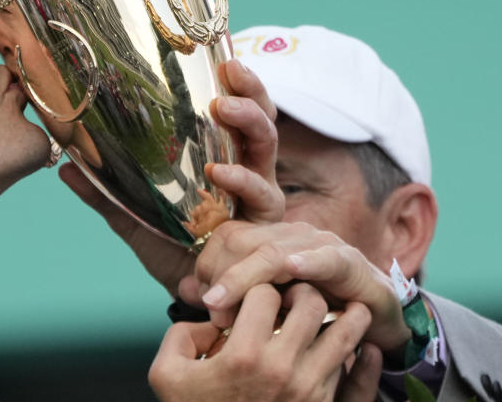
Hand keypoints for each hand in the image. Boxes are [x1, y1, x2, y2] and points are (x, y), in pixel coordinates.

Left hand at [58, 60, 283, 295]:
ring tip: (224, 109)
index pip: (233, 113)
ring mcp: (260, 199)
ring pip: (268, 151)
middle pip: (259, 122)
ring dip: (251, 125)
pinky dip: (244, 182)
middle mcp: (247, 173)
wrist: (193, 300)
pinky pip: (262, 199)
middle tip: (231, 70)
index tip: (218, 55)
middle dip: (249, 92)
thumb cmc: (172, 253)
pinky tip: (221, 172)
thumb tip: (63, 167)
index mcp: (222, 159)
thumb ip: (104, 193)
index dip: (231, 84)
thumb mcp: (133, 218)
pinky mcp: (265, 228)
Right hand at [149, 283, 373, 401]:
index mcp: (243, 355)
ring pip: (344, 335)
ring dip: (340, 318)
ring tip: (337, 310)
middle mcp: (281, 369)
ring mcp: (309, 391)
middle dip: (302, 293)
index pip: (265, 293)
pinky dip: (354, 354)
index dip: (258, 288)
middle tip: (294, 298)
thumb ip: (183, 334)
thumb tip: (212, 319)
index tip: (254, 299)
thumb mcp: (166, 373)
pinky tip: (349, 345)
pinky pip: (354, 371)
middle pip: (312, 304)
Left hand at [184, 220, 409, 351]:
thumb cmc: (313, 312)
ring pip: (272, 251)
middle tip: (210, 308)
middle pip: (242, 241)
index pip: (226, 236)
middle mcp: (289, 234)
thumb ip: (228, 295)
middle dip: (222, 275)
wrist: (371, 323)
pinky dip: (308, 263)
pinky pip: (325, 257)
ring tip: (221, 299)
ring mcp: (319, 243)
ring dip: (245, 278)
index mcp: (267, 238)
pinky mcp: (348, 261)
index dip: (206, 264)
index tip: (197, 296)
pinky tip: (292, 269)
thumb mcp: (265, 305)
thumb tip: (185, 290)